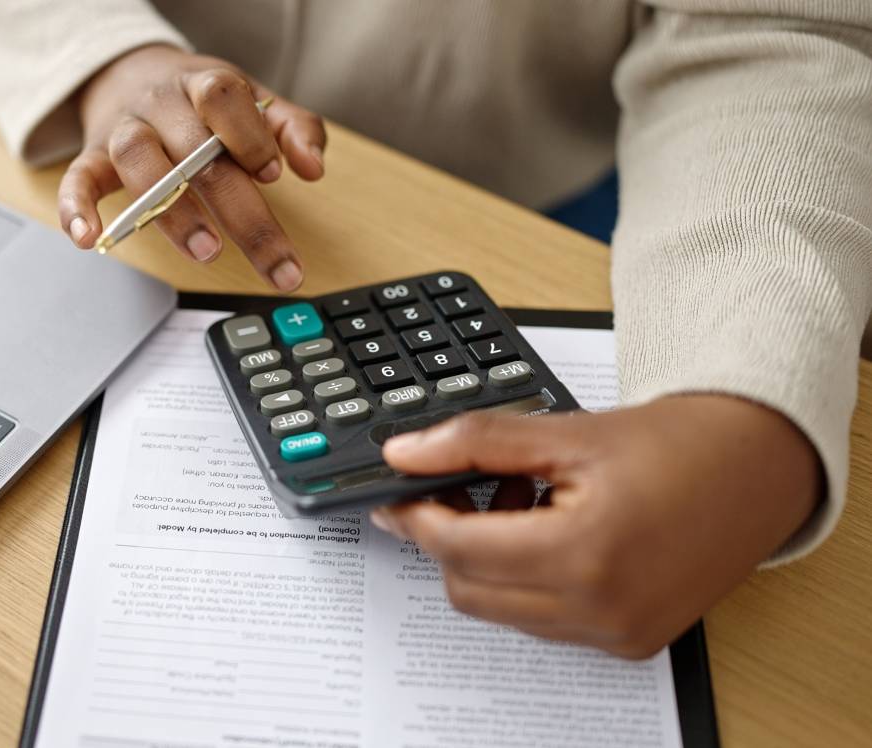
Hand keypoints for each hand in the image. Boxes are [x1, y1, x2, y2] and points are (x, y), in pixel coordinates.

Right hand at [60, 44, 325, 291]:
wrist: (128, 72)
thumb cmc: (199, 100)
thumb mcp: (252, 99)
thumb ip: (291, 127)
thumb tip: (312, 167)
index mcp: (203, 84)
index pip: (222, 97)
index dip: (248, 135)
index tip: (273, 174)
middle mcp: (161, 104)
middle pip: (195, 151)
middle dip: (239, 210)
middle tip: (273, 261)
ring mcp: (123, 130)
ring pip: (139, 162)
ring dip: (175, 212)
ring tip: (207, 251)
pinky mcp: (92, 157)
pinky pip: (78, 179)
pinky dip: (77, 209)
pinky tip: (90, 239)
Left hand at [370, 395, 820, 657]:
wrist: (755, 468)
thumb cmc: (674, 445)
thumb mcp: (565, 430)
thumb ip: (476, 442)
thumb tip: (405, 453)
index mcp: (583, 552)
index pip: (459, 548)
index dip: (417, 517)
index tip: (398, 494)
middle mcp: (601, 607)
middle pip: (469, 589)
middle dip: (451, 538)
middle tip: (465, 487)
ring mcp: (616, 633)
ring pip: (501, 611)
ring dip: (490, 560)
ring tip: (523, 500)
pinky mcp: (629, 642)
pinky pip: (543, 622)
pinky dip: (527, 581)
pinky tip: (552, 531)